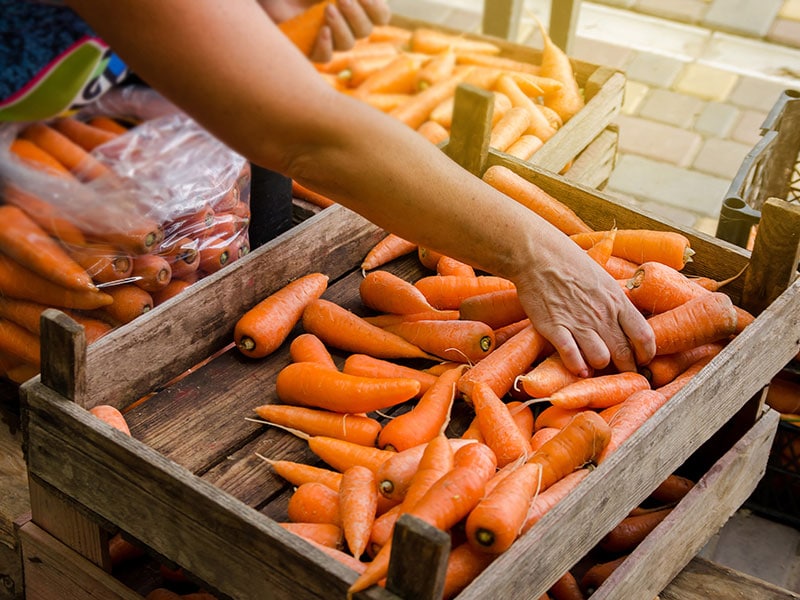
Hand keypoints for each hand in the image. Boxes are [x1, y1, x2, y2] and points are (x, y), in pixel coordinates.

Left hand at [261, 0, 390, 61]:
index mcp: (353, 5)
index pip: (380, 15)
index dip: (377, 8)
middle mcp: (343, 23)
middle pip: (365, 31)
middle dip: (358, 15)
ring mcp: (325, 37)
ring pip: (347, 44)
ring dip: (342, 27)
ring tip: (328, 9)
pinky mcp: (306, 48)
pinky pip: (324, 57)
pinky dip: (326, 46)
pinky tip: (321, 31)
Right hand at [513, 242, 655, 376]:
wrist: (537, 255)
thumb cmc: (570, 263)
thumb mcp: (603, 279)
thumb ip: (615, 302)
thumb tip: (627, 320)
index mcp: (617, 301)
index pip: (644, 336)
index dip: (647, 354)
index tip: (642, 359)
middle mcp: (601, 314)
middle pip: (624, 353)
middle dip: (626, 367)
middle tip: (621, 370)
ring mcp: (578, 322)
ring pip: (600, 359)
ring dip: (599, 366)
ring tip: (594, 365)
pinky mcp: (554, 328)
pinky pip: (572, 356)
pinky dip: (577, 367)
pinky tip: (577, 368)